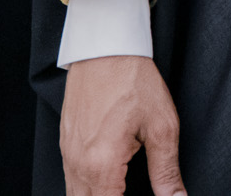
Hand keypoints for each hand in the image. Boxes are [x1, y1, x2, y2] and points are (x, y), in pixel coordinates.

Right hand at [59, 55, 183, 195]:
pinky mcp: (64, 145)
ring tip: (121, 189)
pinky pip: (70, 181)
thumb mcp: (161, 126)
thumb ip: (166, 171)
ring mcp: (67, 155)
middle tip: (132, 190)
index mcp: (101, 165)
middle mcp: (77, 165)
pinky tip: (106, 185)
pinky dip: (86, 190)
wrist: (105, 48)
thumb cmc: (134, 81)